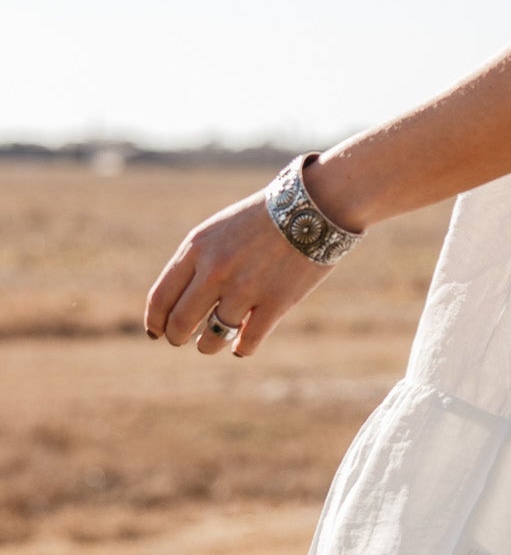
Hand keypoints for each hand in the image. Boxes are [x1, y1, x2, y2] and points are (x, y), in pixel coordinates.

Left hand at [144, 186, 333, 357]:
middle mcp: (216, 270)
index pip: (161, 297)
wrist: (312, 206)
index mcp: (197, 248)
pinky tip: (241, 347)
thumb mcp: (219, 231)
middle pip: (181, 322)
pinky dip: (241, 349)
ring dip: (209, 345)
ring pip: (213, 338)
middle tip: (182, 340)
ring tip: (212, 343)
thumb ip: (197, 262)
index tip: (156, 331)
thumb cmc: (263, 219)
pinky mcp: (276, 303)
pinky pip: (248, 342)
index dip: (154, 321)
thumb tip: (179, 304)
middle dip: (177, 337)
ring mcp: (246, 288)